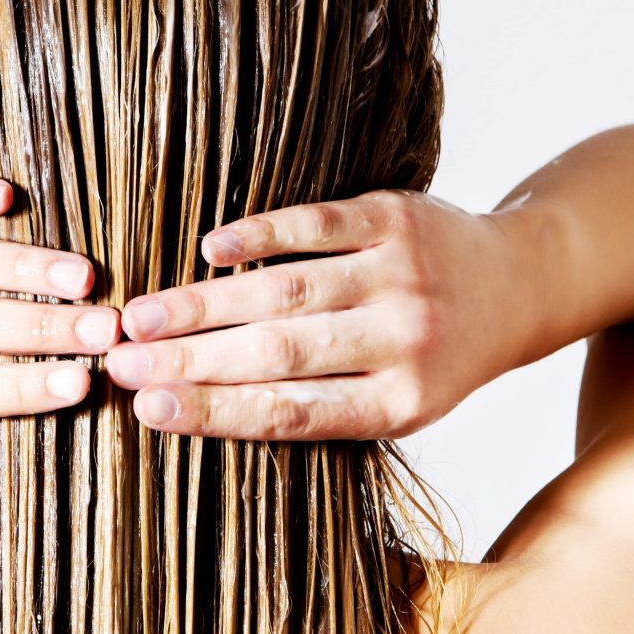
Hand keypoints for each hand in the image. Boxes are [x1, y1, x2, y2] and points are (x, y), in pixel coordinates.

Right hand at [106, 190, 526, 439]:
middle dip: (189, 361)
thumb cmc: (437, 356)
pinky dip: (259, 235)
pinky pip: (318, 225)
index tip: (147, 411)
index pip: (291, 415)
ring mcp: (399, 275)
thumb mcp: (398, 401)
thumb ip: (319, 406)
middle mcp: (402, 342)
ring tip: (140, 316)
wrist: (516, 285)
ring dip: (205, 304)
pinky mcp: (395, 218)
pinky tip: (208, 249)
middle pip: (278, 354)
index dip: (214, 413)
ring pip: (287, 291)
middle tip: (117, 362)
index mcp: (399, 404)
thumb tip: (205, 407)